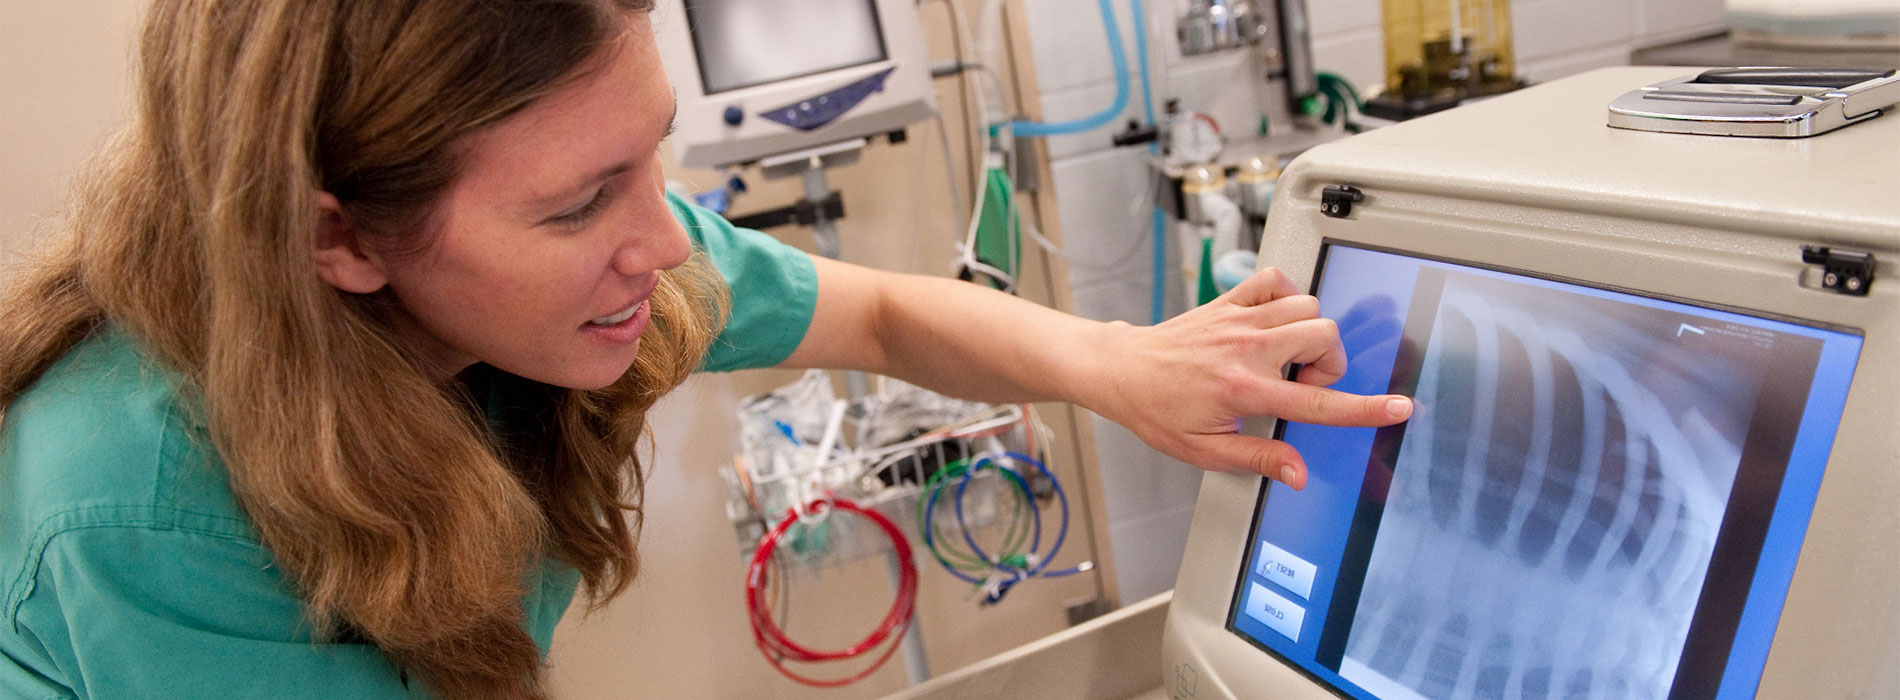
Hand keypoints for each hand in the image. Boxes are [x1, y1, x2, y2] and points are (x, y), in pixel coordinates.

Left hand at [1085, 268, 1412, 488]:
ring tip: (1289, 356)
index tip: (1398, 408)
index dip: (1365, 408)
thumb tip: (1299, 474)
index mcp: (1244, 390)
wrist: (1121, 371)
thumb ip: (1260, 459)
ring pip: (1309, 306)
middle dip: (1331, 361)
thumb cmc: (1157, 411)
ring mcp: (1237, 319)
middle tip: (1306, 381)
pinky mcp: (1228, 301)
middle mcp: (1245, 348)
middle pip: (1326, 335)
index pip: (1318, 401)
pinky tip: (1277, 321)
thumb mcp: (1206, 451)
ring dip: (1312, 331)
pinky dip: (1288, 294)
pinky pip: (1276, 278)